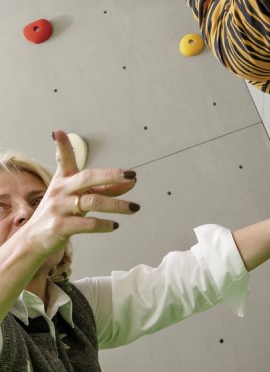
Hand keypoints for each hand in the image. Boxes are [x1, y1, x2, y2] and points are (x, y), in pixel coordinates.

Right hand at [22, 131, 138, 259]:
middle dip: (111, 175)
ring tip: (133, 207)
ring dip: (116, 205)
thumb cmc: (60, 211)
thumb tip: (131, 182)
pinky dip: (103, 224)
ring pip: (92, 202)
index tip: (59, 133)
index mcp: (64, 179)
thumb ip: (104, 188)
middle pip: (87, 178)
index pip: (63, 159)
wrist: (35, 238)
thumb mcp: (79, 195)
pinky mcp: (60, 226)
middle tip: (130, 175)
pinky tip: (114, 225)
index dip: (62, 146)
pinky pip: (86, 224)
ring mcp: (59, 208)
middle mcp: (61, 190)